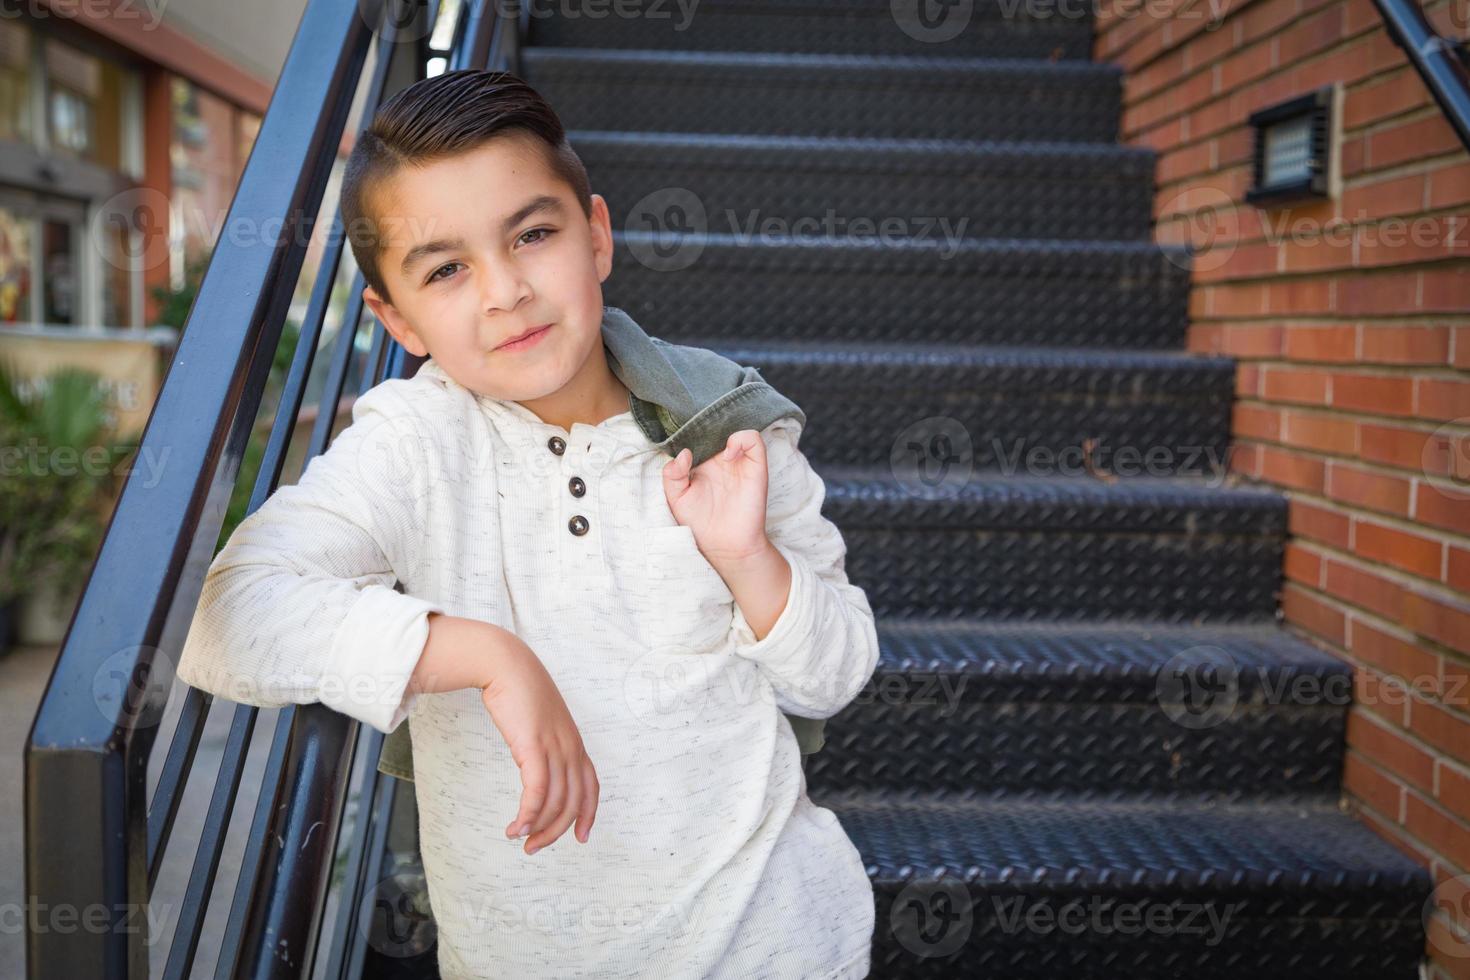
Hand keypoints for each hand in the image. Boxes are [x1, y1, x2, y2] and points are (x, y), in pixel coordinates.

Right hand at [477, 632, 599, 855]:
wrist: (505, 664)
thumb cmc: (518, 690)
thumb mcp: (539, 720)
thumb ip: (542, 742)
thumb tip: (534, 761)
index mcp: (574, 742)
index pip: (591, 785)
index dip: (589, 814)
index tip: (581, 837)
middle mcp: (570, 747)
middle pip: (574, 801)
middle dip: (556, 830)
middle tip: (535, 848)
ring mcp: (555, 746)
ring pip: (556, 801)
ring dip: (538, 827)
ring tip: (520, 839)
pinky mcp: (534, 746)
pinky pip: (537, 791)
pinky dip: (528, 814)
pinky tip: (516, 826)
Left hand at [660, 429, 769, 562]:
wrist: (726, 545)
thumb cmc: (700, 524)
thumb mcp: (676, 498)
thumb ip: (672, 475)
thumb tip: (683, 453)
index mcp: (700, 462)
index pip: (696, 433)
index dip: (689, 428)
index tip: (678, 428)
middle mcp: (720, 458)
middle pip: (715, 425)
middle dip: (706, 421)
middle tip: (695, 427)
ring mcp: (738, 461)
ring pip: (736, 427)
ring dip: (724, 428)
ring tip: (714, 448)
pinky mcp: (755, 466)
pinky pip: (754, 439)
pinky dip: (741, 439)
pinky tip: (728, 455)